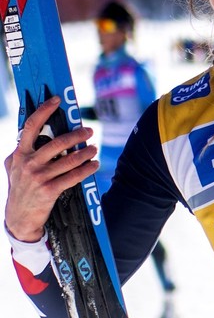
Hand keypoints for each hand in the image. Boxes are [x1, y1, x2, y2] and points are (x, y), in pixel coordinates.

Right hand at [4, 96, 98, 242]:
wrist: (19, 217)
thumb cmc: (21, 187)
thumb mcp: (15, 166)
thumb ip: (24, 150)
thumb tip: (38, 131)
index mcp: (20, 153)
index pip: (31, 126)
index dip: (44, 110)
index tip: (57, 99)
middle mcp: (28, 163)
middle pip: (58, 142)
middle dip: (77, 135)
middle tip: (89, 130)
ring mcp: (39, 177)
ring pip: (69, 159)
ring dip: (86, 152)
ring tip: (94, 148)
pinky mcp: (49, 190)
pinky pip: (74, 176)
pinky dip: (87, 169)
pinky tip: (94, 165)